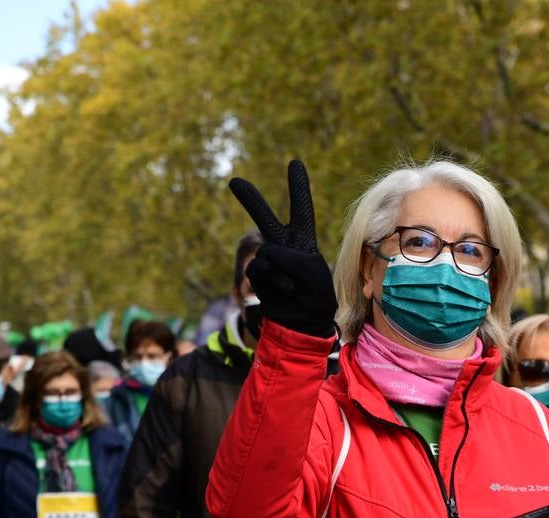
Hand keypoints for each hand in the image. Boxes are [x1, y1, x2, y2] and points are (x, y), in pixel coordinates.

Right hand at [229, 160, 336, 336]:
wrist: (303, 324)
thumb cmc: (315, 295)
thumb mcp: (310, 270)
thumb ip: (287, 255)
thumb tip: (264, 257)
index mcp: (304, 240)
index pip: (301, 209)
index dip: (298, 187)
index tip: (294, 162)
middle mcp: (284, 246)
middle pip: (265, 218)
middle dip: (249, 199)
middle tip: (233, 181)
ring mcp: (269, 261)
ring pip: (264, 250)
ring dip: (280, 267)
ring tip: (293, 284)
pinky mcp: (259, 277)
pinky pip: (259, 269)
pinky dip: (271, 279)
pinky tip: (283, 289)